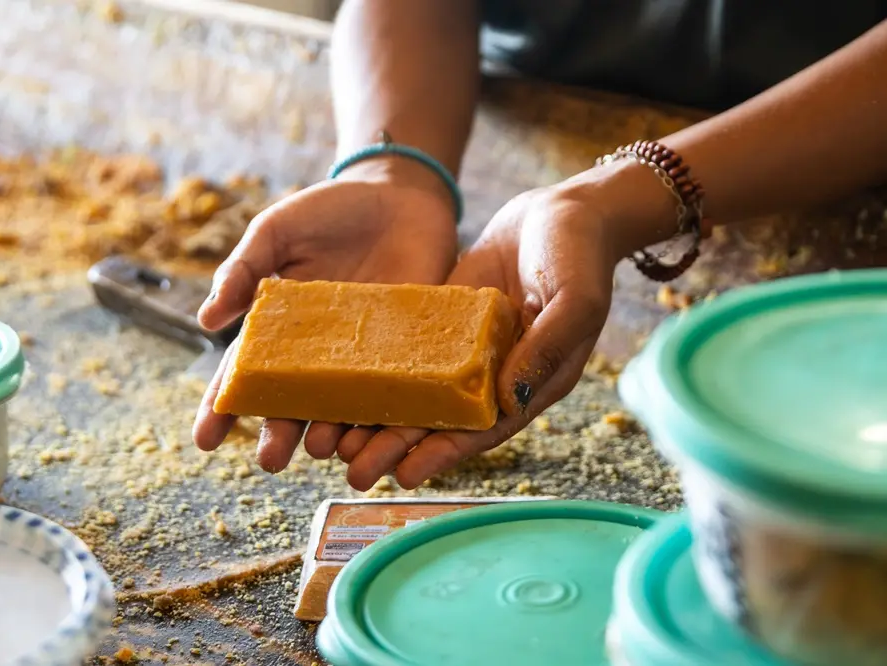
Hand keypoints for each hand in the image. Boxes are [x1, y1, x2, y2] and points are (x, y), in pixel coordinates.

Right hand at [192, 158, 458, 469]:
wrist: (402, 193)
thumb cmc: (331, 209)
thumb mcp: (277, 230)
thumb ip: (243, 269)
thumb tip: (205, 320)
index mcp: (281, 329)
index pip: (247, 375)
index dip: (224, 407)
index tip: (205, 439)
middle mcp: (321, 353)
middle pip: (295, 404)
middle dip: (280, 434)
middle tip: (271, 460)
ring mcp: (366, 356)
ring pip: (345, 409)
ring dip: (333, 434)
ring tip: (320, 449)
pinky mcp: (413, 350)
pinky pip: (398, 392)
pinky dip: (386, 417)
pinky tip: (376, 436)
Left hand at [336, 184, 622, 490]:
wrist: (564, 209)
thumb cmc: (581, 256)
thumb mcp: (574, 302)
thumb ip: (544, 350)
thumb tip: (506, 402)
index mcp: (531, 382)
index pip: (483, 430)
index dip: (444, 454)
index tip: (406, 475)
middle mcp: (495, 374)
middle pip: (441, 420)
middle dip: (399, 448)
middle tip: (354, 473)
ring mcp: (467, 347)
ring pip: (418, 391)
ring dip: (381, 417)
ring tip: (338, 442)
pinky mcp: (445, 318)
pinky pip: (409, 350)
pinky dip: (380, 369)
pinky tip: (344, 383)